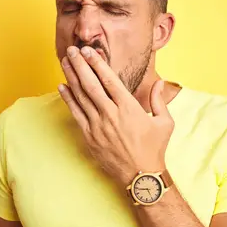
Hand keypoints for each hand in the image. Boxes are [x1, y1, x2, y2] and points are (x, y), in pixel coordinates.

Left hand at [58, 46, 173, 186]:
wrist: (140, 176)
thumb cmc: (154, 149)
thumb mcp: (165, 123)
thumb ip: (159, 100)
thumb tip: (160, 82)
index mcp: (129, 108)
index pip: (109, 80)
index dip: (97, 63)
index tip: (88, 51)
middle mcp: (111, 114)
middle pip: (90, 84)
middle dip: (79, 64)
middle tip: (71, 50)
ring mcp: (98, 126)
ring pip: (81, 96)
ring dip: (71, 77)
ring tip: (64, 62)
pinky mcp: (89, 137)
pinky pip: (76, 114)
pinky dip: (68, 99)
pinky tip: (62, 87)